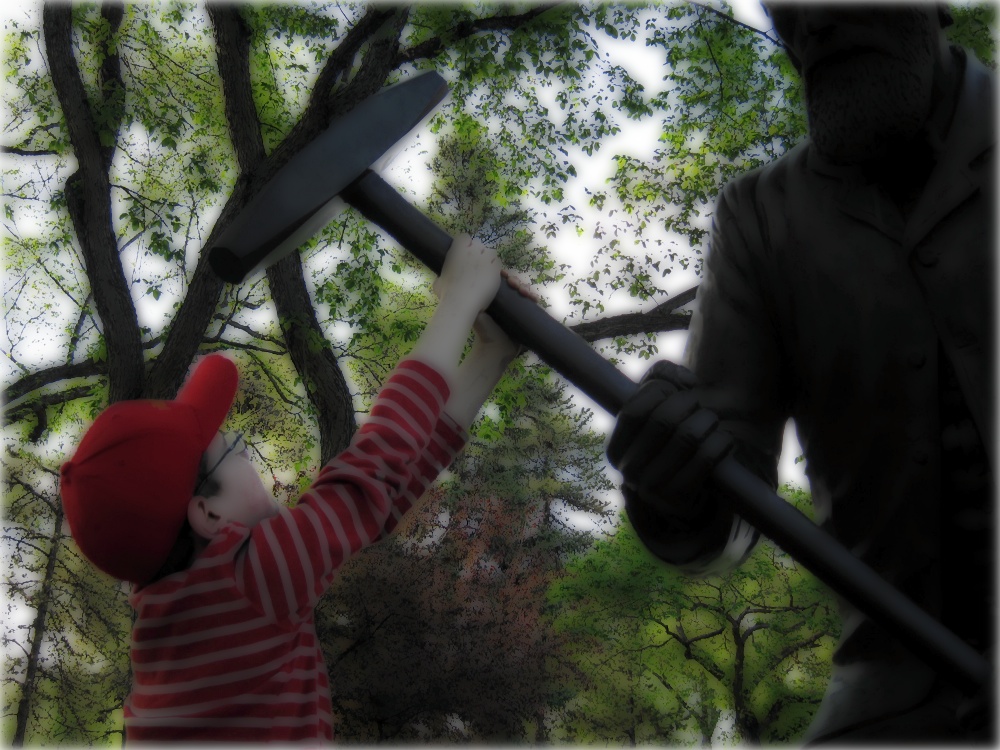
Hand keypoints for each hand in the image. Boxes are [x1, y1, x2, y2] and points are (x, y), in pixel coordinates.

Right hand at [433, 234, 500, 315]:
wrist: (461, 302)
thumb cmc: (446, 293)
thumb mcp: (438, 282)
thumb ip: (443, 276)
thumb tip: (441, 278)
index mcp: (457, 251)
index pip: (464, 238)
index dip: (465, 244)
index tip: (464, 252)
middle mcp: (472, 252)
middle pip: (478, 243)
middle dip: (477, 251)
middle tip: (475, 263)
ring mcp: (485, 259)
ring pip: (490, 252)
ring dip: (488, 258)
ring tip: (485, 268)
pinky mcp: (495, 269)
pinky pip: (497, 263)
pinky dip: (495, 267)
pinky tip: (491, 275)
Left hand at [468, 271, 538, 360]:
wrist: (497, 350)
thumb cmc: (485, 333)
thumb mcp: (477, 315)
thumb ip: (475, 302)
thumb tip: (473, 286)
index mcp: (493, 298)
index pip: (499, 281)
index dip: (503, 276)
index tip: (504, 276)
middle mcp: (505, 301)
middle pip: (513, 284)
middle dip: (516, 281)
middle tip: (515, 285)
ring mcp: (516, 307)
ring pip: (523, 291)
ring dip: (526, 287)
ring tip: (525, 292)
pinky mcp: (526, 314)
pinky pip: (531, 302)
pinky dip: (534, 297)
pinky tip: (535, 298)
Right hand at [606, 360, 731, 520]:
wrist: (691, 492)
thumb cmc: (672, 440)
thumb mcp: (657, 407)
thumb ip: (662, 376)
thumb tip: (684, 381)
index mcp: (615, 450)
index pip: (634, 410)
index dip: (659, 391)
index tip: (676, 391)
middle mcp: (629, 472)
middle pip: (663, 420)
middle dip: (689, 404)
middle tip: (698, 406)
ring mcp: (653, 490)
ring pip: (688, 436)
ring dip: (707, 421)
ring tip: (711, 422)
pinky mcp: (681, 500)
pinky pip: (707, 458)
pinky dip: (721, 441)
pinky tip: (724, 440)